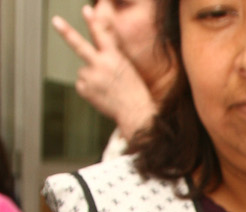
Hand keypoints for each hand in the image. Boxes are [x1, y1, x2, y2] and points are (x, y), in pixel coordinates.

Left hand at [52, 10, 156, 138]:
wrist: (135, 113)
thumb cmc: (133, 90)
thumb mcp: (126, 66)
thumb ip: (110, 52)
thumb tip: (93, 43)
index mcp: (114, 58)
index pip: (102, 35)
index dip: (93, 22)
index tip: (86, 9)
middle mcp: (102, 66)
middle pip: (80, 46)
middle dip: (67, 32)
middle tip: (55, 21)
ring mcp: (92, 78)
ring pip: (83, 71)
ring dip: (91, 77)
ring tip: (105, 87)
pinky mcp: (85, 90)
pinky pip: (81, 84)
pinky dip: (89, 89)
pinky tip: (100, 94)